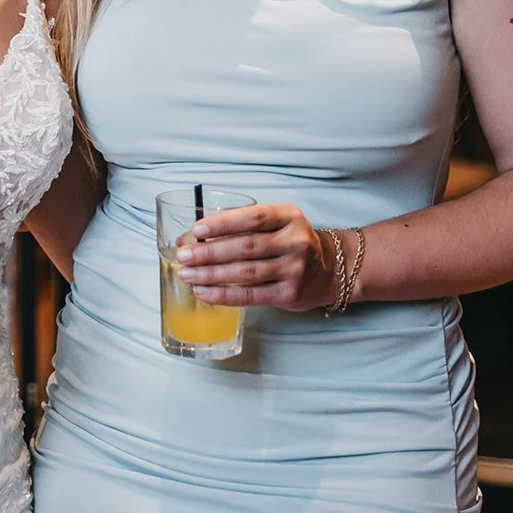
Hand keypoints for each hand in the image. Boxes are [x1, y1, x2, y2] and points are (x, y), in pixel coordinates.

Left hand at [174, 203, 338, 312]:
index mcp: (290, 216)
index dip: (223, 223)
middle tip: (182, 255)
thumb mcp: (276, 223)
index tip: (197, 230)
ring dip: (211, 274)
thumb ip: (241, 225)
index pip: (253, 217)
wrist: (329, 269)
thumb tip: (192, 237)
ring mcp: (295, 270)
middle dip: (209, 252)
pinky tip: (204, 291)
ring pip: (245, 273)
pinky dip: (223, 295)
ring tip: (187, 274)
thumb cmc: (290, 242)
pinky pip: (250, 295)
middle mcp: (296, 242)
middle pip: (245, 247)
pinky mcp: (290, 295)